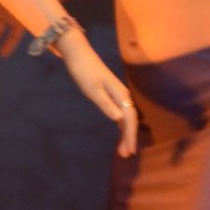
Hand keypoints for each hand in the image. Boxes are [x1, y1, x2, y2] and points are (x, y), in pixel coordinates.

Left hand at [57, 41, 138, 156]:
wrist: (79, 55)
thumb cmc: (84, 72)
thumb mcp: (93, 90)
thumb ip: (106, 104)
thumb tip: (119, 119)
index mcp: (120, 95)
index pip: (129, 120)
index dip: (130, 136)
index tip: (128, 151)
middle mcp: (123, 95)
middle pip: (131, 120)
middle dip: (130, 138)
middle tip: (126, 155)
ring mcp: (118, 94)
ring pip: (127, 117)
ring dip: (126, 133)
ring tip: (123, 149)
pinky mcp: (112, 94)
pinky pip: (122, 113)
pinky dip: (122, 125)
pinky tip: (121, 133)